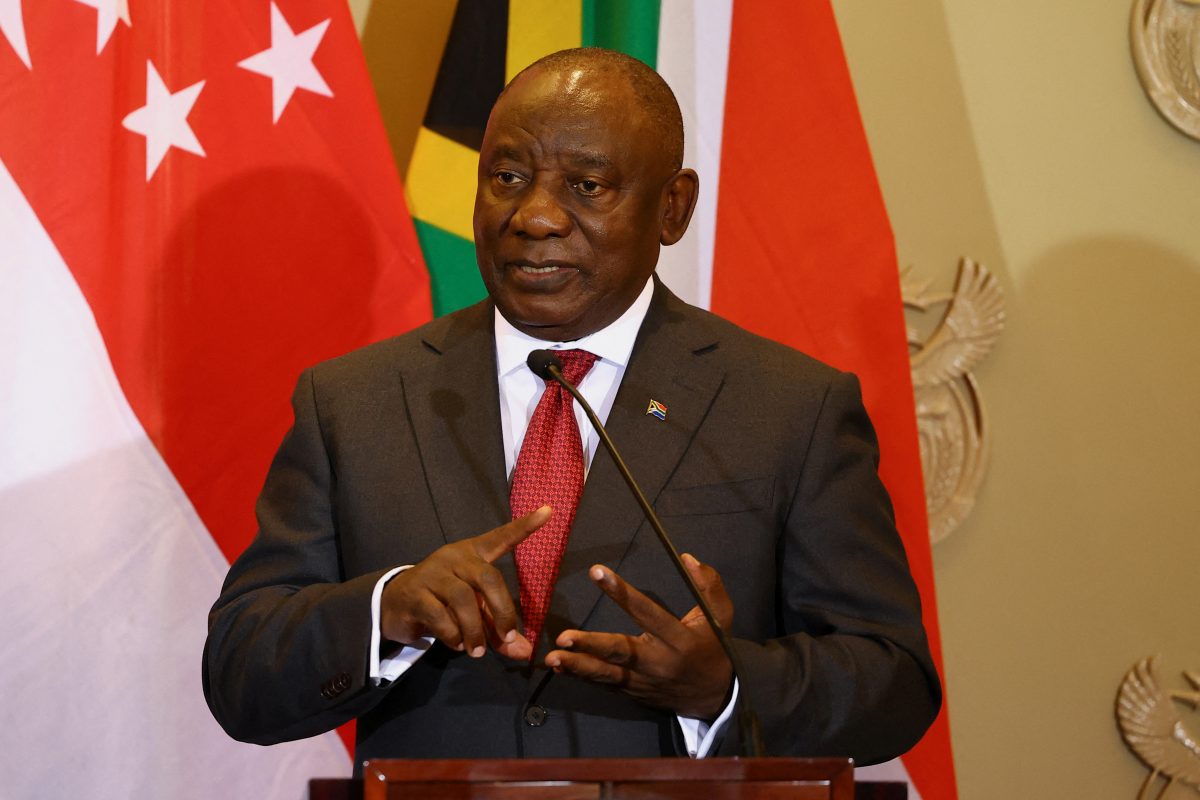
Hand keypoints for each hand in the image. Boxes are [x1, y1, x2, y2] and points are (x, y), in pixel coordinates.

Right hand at [380, 506, 550, 660]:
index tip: (548, 511)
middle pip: (487, 577)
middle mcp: (454, 558)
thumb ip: (498, 631)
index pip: (501, 537)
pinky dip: (453, 634)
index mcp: (473, 554)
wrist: (394, 604)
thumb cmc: (442, 602)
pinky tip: (456, 643)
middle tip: (508, 637)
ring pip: (463, 599)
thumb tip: (525, 652)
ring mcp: (433, 573)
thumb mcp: (474, 614)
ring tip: (477, 650)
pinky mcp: (415, 594)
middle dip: (502, 610)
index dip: (524, 526)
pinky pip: (439, 615)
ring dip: (475, 629)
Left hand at [543, 553, 733, 719]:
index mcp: (678, 639)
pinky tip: (560, 667)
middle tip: (564, 637)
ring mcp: (643, 680)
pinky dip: (582, 676)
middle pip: (620, 652)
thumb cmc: (714, 648)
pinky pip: (605, 684)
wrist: (715, 697)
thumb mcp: (722, 615)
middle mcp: (658, 661)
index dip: (622, 593)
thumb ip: (708, 585)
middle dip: (591, 644)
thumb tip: (687, 557)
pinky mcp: (633, 692)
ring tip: (552, 658)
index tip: (597, 572)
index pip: (646, 612)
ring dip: (578, 666)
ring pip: (607, 674)